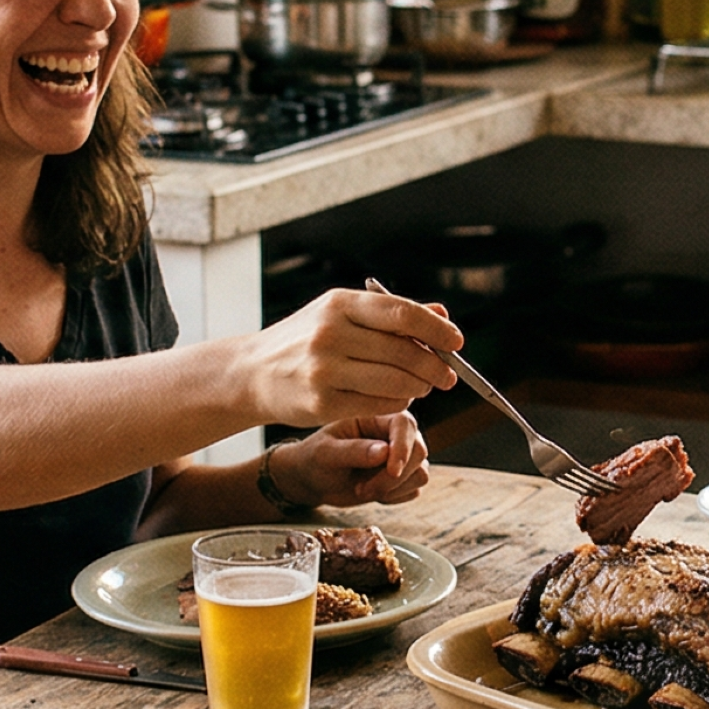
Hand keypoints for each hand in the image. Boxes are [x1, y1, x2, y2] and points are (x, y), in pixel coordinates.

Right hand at [246, 288, 460, 427]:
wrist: (253, 372)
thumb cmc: (305, 339)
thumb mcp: (341, 314)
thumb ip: (391, 315)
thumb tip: (441, 315)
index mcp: (340, 304)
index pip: (401, 313)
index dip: (436, 329)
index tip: (456, 341)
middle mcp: (331, 334)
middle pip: (403, 351)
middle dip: (434, 365)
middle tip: (447, 374)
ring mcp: (325, 369)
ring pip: (395, 382)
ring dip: (418, 386)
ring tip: (422, 385)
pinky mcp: (322, 403)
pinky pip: (379, 405)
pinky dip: (397, 403)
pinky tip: (398, 398)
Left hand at [278, 412, 430, 507]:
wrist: (313, 480)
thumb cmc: (314, 459)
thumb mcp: (325, 454)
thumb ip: (353, 450)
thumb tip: (384, 451)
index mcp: (376, 416)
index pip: (405, 424)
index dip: (403, 447)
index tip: (391, 471)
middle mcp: (394, 433)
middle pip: (419, 451)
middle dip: (393, 477)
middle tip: (361, 489)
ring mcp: (402, 455)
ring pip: (420, 473)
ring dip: (392, 489)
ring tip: (362, 489)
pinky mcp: (404, 476)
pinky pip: (414, 489)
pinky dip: (394, 497)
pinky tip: (372, 492)